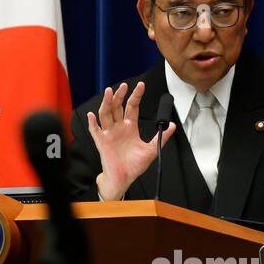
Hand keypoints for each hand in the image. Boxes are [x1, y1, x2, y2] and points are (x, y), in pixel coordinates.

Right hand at [85, 81, 175, 200]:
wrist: (125, 178)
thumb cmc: (134, 165)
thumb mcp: (151, 149)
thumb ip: (161, 137)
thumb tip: (171, 126)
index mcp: (130, 127)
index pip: (132, 107)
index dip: (136, 96)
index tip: (141, 85)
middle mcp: (119, 128)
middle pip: (117, 107)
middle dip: (120, 95)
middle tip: (123, 86)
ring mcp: (109, 134)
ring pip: (106, 114)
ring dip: (106, 103)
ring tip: (109, 92)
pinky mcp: (102, 142)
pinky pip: (95, 131)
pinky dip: (92, 123)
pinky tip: (91, 115)